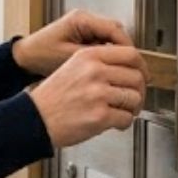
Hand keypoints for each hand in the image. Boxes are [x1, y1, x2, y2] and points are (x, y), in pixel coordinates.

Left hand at [12, 8, 132, 77]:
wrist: (25, 57)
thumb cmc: (40, 55)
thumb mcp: (68, 58)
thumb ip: (93, 58)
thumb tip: (115, 65)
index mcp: (81, 20)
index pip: (114, 29)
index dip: (127, 48)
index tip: (135, 63)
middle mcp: (85, 19)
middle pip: (116, 31)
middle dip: (126, 51)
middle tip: (134, 68)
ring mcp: (84, 26)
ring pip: (111, 37)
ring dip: (117, 53)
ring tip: (123, 70)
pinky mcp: (83, 35)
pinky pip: (103, 42)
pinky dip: (108, 54)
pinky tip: (109, 68)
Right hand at [27, 44, 148, 148]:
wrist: (34, 118)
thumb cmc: (53, 96)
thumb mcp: (73, 66)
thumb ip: (99, 63)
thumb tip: (128, 69)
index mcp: (89, 56)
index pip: (131, 54)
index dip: (141, 67)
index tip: (143, 75)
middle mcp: (95, 71)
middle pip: (136, 77)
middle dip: (139, 91)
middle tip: (134, 98)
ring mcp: (98, 93)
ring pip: (134, 98)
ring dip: (132, 108)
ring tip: (122, 111)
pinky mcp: (99, 115)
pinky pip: (126, 118)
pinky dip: (123, 123)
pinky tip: (114, 122)